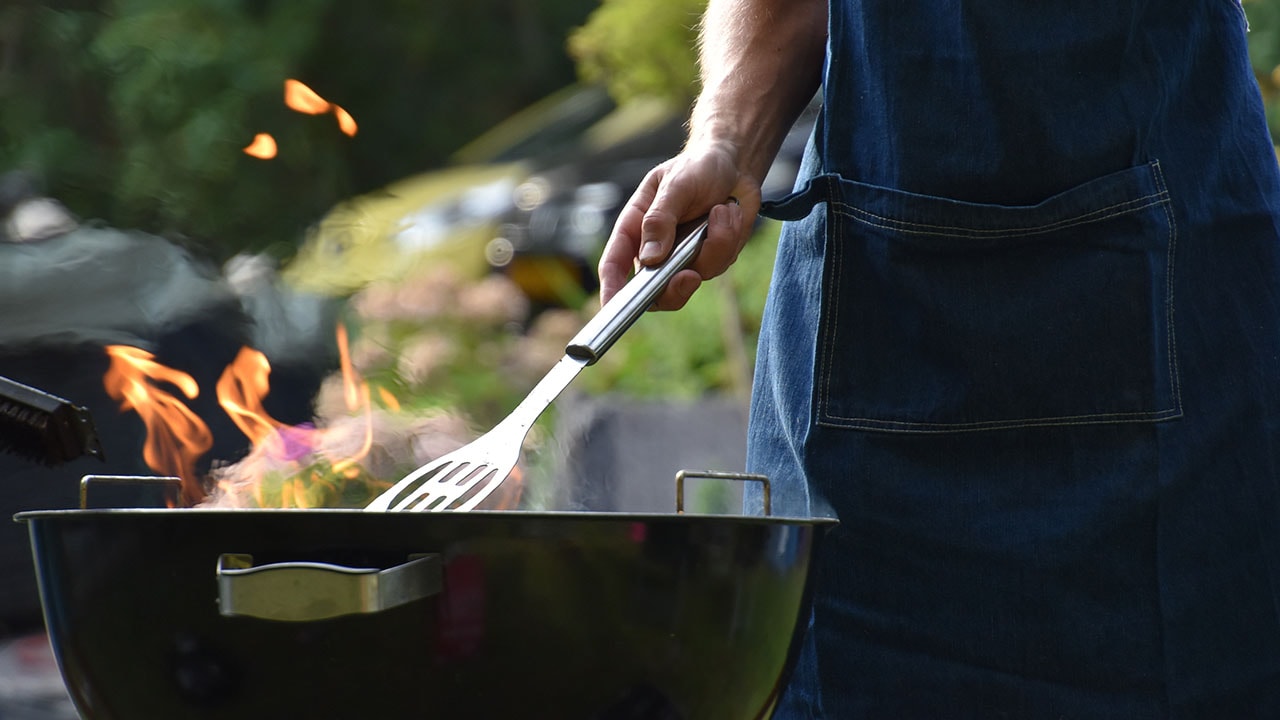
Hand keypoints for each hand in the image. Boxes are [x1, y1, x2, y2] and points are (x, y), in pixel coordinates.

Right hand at [598, 141, 760, 309]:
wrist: (734, 165)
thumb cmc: (696, 168)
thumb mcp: (675, 185)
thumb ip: (660, 219)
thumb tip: (650, 258)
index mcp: (635, 229)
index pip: (615, 265)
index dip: (611, 290)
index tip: (612, 308)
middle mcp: (656, 249)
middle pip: (654, 291)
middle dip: (674, 289)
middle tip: (689, 276)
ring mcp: (683, 258)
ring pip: (694, 277)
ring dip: (714, 244)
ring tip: (722, 210)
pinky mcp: (710, 258)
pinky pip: (720, 264)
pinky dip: (729, 238)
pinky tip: (729, 212)